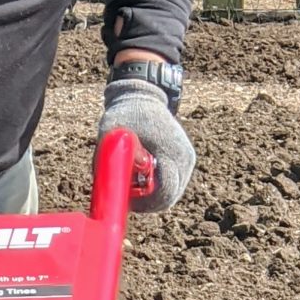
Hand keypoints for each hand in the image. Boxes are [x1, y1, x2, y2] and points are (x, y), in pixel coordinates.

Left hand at [98, 78, 194, 213]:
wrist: (144, 96)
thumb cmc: (127, 114)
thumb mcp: (114, 134)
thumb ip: (112, 158)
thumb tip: (113, 186)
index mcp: (171, 153)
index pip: (165, 193)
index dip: (145, 203)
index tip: (128, 200)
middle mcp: (184, 159)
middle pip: (168, 198)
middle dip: (147, 203)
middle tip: (128, 197)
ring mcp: (187, 160)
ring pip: (171, 193)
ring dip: (152, 195)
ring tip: (134, 182)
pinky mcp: (185, 160)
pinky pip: (172, 184)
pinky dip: (157, 186)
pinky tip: (143, 175)